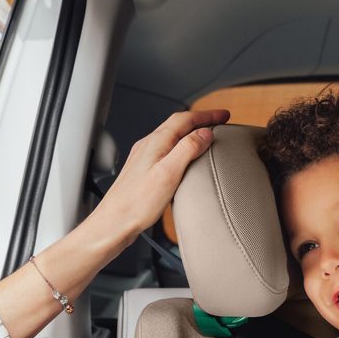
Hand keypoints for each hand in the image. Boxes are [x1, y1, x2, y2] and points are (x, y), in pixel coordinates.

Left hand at [89, 109, 230, 245]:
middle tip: (219, 121)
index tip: (224, 115)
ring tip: (206, 135)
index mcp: (156, 142)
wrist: (114, 223)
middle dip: (200, 120)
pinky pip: (165, 149)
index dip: (207, 115)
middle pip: (178, 124)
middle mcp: (148, 146)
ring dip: (191, 132)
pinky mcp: (143, 170)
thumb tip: (204, 133)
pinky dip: (181, 146)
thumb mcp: (169, 173)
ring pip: (171, 136)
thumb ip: (187, 149)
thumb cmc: (137, 203)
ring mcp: (144, 157)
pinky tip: (183, 157)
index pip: (186, 119)